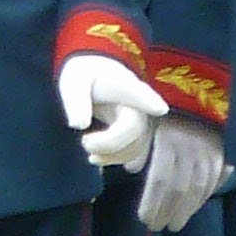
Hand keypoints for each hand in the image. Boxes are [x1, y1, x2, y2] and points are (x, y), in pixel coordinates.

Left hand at [56, 50, 164, 169]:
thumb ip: (76, 100)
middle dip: (110, 142)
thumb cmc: (86, 78)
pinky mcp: (139, 134)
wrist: (96, 78)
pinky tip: (95, 158)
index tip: (160, 109)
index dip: (149, 101)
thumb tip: (79, 124)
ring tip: (87, 147)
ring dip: (111, 154)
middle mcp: (140, 103)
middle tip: (84, 142)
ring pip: (137, 145)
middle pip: (135, 128)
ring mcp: (142, 119)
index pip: (138, 93)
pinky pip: (134, 151)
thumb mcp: (75, 83)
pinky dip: (115, 158)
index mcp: (124, 85)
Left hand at [137, 117, 227, 232]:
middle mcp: (191, 146)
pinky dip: (204, 197)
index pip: (160, 178)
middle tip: (157, 226)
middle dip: (167, 211)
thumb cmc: (166, 110)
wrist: (200, 90)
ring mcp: (211, 150)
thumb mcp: (148, 120)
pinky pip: (215, 180)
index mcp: (169, 138)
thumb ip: (140, 144)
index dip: (152, 202)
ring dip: (186, 210)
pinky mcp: (225, 153)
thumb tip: (132, 169)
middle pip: (179, 187)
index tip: (144, 218)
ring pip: (199, 187)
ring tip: (175, 224)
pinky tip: (193, 208)